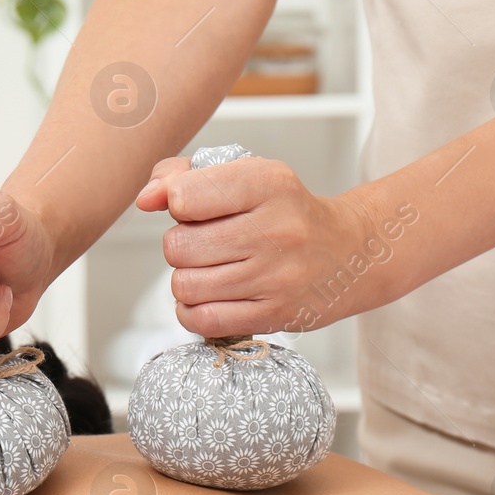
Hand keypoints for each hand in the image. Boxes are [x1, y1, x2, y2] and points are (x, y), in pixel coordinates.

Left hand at [135, 155, 393, 336]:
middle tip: (205, 241)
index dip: (175, 202)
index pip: (185, 196)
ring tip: (210, 268)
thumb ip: (183, 175)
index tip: (192, 205)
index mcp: (268, 184)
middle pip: (178, 246)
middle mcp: (275, 230)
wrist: (349, 254)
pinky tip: (210, 295)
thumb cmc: (284, 211)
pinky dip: (192, 310)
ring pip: (185, 285)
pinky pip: (202, 320)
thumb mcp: (245, 174)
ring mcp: (276, 277)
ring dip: (186, 278)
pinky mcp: (274, 314)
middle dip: (180, 244)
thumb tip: (145, 199)